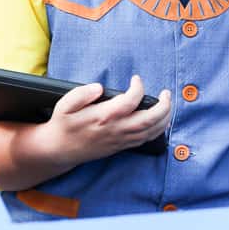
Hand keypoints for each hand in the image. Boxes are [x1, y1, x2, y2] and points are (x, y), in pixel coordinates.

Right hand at [45, 74, 171, 165]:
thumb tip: (98, 87)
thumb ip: (81, 94)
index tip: (136, 79)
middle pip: (149, 119)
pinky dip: (158, 130)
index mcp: (103, 116)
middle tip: (166, 93)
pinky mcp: (121, 146)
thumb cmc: (63, 125)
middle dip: (163, 106)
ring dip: (164, 118)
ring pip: (151, 131)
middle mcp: (116, 129)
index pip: (130, 101)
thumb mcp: (64, 105)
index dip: (138, 88)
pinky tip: (162, 122)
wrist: (60, 150)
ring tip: (168, 104)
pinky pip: (145, 140)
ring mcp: (120, 140)